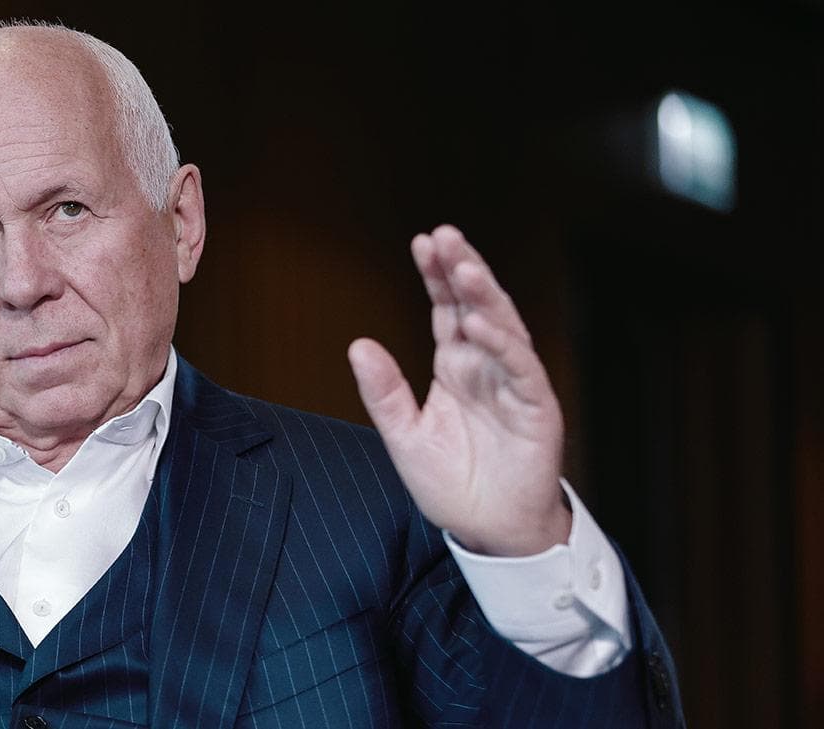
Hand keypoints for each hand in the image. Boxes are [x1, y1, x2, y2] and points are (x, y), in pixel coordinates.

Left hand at [348, 225, 569, 555]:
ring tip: (464, 266)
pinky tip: (481, 324)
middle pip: (475, 306)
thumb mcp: (404, 436)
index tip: (422, 242)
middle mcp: (486, 366)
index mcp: (455, 366)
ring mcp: (513, 384)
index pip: (446, 310)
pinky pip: (520, 369)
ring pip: (502, 327)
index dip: (436, 276)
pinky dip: (502, 345)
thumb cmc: (451, 484)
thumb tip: (358, 345)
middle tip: (444, 236)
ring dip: (484, 296)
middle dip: (461, 270)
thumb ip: (383, 392)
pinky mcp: (536, 408)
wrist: (489, 531)